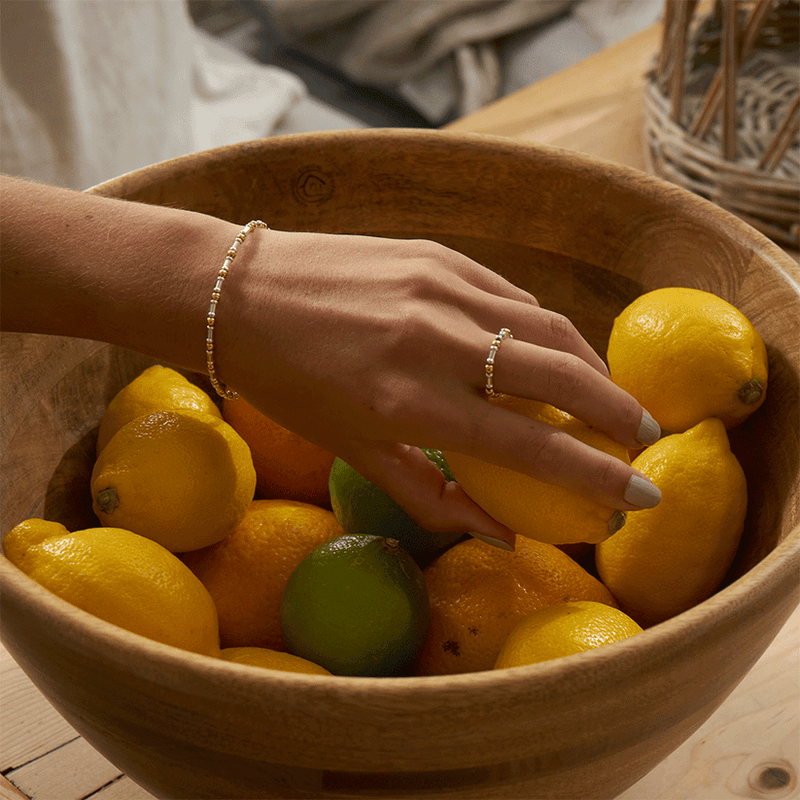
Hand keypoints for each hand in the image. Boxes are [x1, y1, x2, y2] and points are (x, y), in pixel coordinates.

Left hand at [217, 231, 661, 547]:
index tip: (642, 496)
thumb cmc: (288, 383)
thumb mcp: (354, 449)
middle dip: (619, 413)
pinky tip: (543, 352)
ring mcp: (443, 287)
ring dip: (589, 366)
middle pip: (563, 377)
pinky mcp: (439, 253)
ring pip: (549, 328)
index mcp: (411, 402)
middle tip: (646, 438)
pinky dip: (540, 329)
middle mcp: (438, 340)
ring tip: (605, 397)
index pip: (532, 447)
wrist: (237, 293)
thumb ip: (433, 494)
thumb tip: (501, 535)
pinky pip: (512, 296)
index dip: (597, 476)